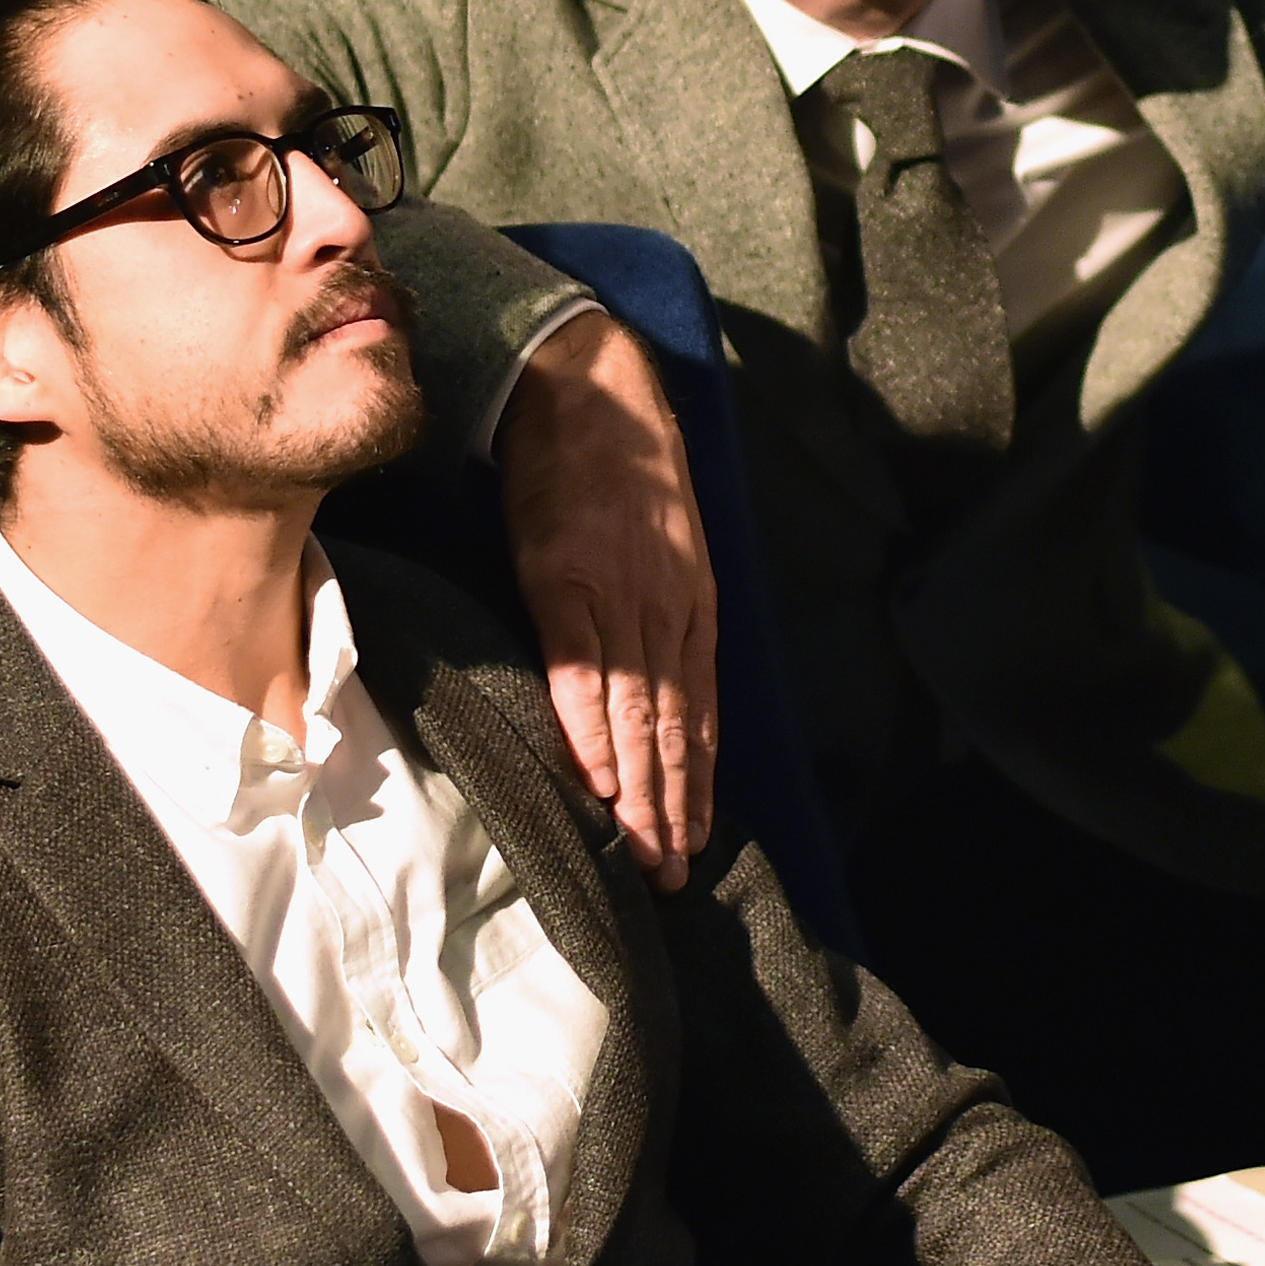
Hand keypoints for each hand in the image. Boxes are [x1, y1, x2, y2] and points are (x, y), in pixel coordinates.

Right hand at [495, 309, 715, 885]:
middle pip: (672, 727)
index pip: (698, 712)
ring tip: (640, 851)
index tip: (694, 838)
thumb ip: (662, 610)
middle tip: (670, 874)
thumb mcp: (665, 541)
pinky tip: (595, 781)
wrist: (585, 391)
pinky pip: (581, 671)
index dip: (697, 781)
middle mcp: (665, 608)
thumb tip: (651, 680)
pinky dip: (589, 733)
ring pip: (633, 713)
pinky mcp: (566, 581)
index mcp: (691, 603)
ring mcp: (618, 597)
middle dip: (672, 807)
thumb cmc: (618, 468)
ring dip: (637, 791)